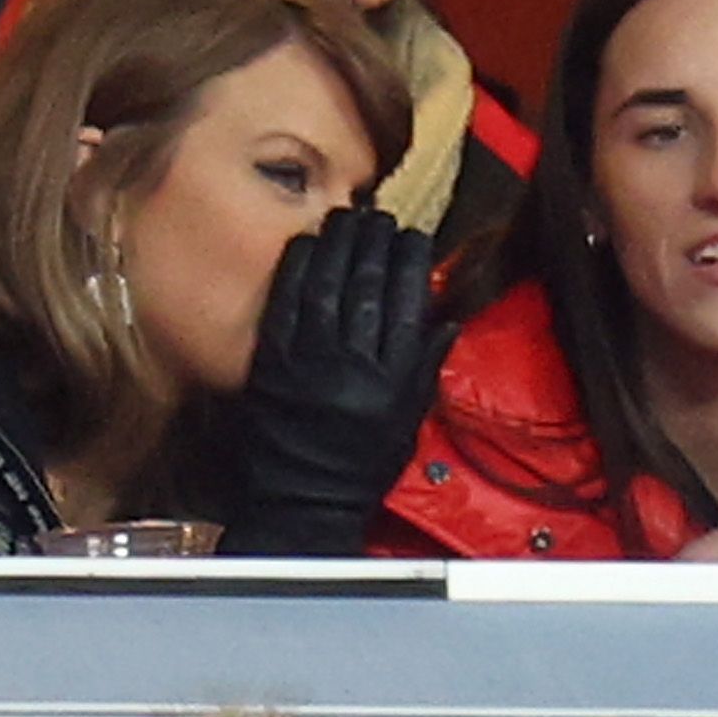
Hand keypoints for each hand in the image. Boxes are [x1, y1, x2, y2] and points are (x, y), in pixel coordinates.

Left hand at [219, 206, 455, 556]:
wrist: (303, 500)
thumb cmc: (360, 467)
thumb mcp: (406, 423)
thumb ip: (425, 369)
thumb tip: (446, 318)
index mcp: (391, 381)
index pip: (409, 305)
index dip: (412, 264)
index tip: (415, 237)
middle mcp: (352, 366)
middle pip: (369, 287)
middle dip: (377, 243)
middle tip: (381, 216)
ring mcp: (308, 361)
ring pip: (327, 286)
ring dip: (339, 245)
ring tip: (348, 218)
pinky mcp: (271, 362)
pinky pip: (284, 304)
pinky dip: (295, 269)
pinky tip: (305, 243)